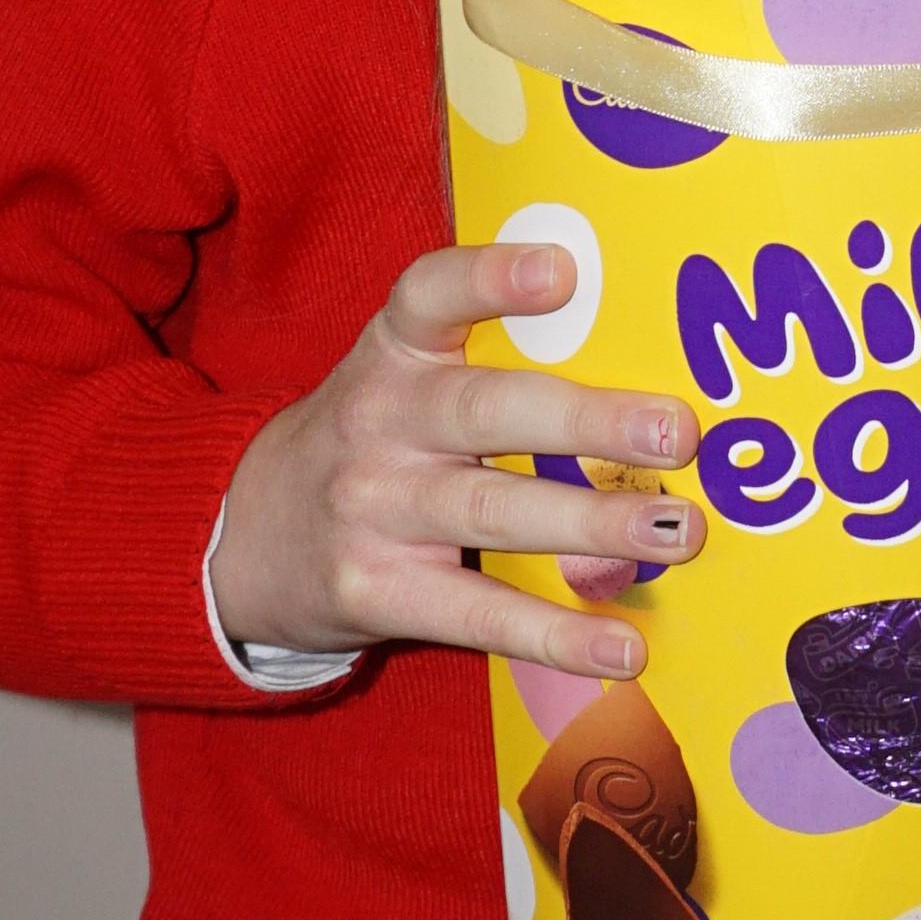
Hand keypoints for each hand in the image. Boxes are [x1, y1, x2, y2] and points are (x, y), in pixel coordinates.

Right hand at [213, 240, 702, 678]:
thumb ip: (498, 367)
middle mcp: (378, 421)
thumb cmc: (372, 442)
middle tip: (676, 431)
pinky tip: (623, 648)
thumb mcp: (404, 380)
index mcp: (393, 352)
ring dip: (592, 524)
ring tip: (676, 531)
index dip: (492, 280)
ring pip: (492, 512)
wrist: (244, 536)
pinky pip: (476, 613)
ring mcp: (374, 508)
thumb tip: (646, 386)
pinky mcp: (376, 591)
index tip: (563, 271)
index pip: (430, 296)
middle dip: (587, 421)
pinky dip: (554, 634)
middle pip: (486, 412)